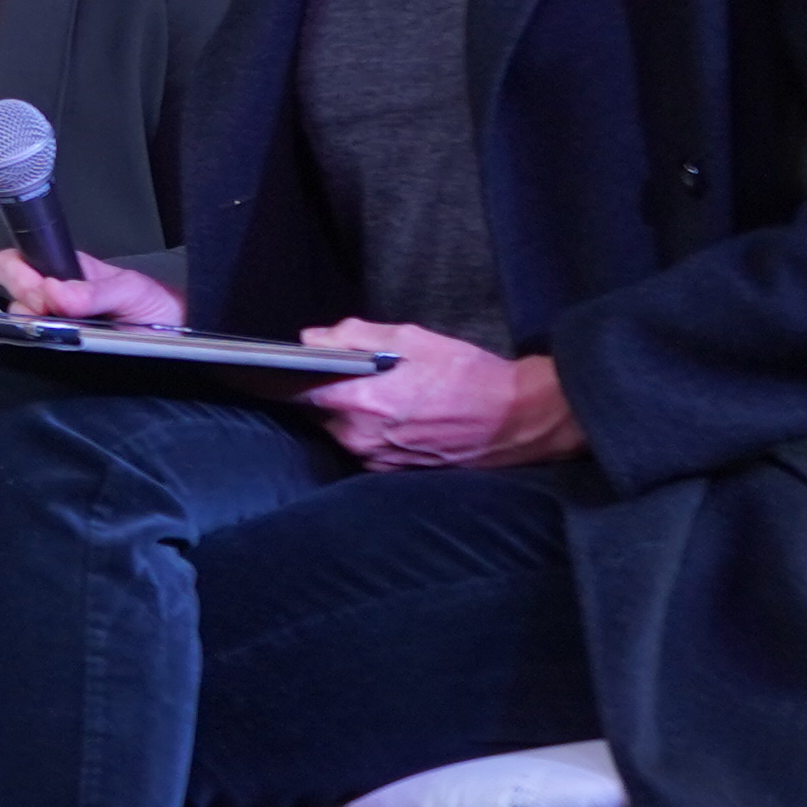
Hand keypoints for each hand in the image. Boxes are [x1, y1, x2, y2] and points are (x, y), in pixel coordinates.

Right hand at [0, 249, 189, 330]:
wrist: (180, 341)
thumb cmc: (159, 308)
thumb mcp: (132, 291)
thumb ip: (94, 291)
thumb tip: (53, 292)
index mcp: (66, 271)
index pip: (17, 261)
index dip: (17, 275)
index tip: (40, 294)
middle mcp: (53, 296)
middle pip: (8, 292)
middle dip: (22, 301)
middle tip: (49, 313)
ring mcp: (54, 325)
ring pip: (16, 322)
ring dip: (32, 327)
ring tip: (65, 333)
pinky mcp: (58, 350)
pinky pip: (32, 347)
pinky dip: (39, 347)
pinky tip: (61, 347)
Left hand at [304, 329, 582, 468]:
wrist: (519, 418)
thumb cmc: (469, 375)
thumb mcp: (411, 339)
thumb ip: (353, 335)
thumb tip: (312, 338)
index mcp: (360, 402)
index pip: (299, 392)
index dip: (290, 377)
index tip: (287, 367)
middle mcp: (362, 437)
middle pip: (319, 412)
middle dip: (330, 392)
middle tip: (356, 373)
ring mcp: (378, 458)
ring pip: (342, 431)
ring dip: (352, 412)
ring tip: (384, 393)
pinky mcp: (394, 471)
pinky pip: (366, 447)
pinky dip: (371, 430)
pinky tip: (397, 414)